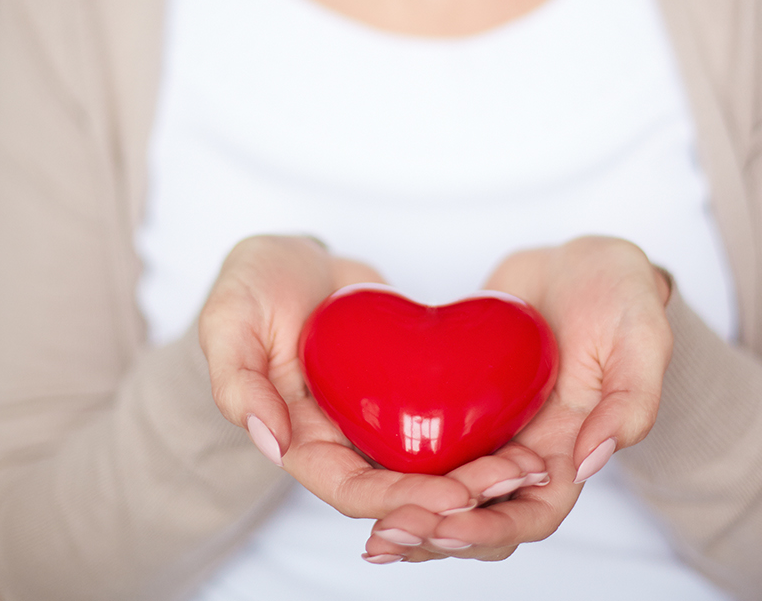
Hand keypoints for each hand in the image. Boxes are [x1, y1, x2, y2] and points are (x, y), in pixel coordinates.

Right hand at [199, 235, 548, 522]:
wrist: (289, 260)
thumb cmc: (251, 287)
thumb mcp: (228, 321)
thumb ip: (237, 380)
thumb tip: (270, 440)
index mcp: (299, 440)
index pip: (351, 490)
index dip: (402, 501)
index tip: (453, 497)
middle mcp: (344, 441)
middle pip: (404, 489)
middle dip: (459, 496)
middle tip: (514, 481)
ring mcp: (378, 420)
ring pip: (434, 466)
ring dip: (482, 477)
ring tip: (534, 469)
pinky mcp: (409, 394)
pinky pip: (449, 425)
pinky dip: (486, 437)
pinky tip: (529, 433)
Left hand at [361, 236, 672, 562]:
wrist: (582, 261)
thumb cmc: (623, 296)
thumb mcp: (644, 341)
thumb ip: (631, 404)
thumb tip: (590, 463)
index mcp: (571, 451)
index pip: (531, 513)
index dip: (489, 529)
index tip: (446, 525)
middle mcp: (527, 452)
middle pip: (480, 516)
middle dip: (436, 534)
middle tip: (388, 536)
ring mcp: (490, 431)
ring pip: (447, 493)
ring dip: (412, 517)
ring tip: (373, 535)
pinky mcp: (460, 403)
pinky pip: (425, 446)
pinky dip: (396, 469)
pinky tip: (355, 474)